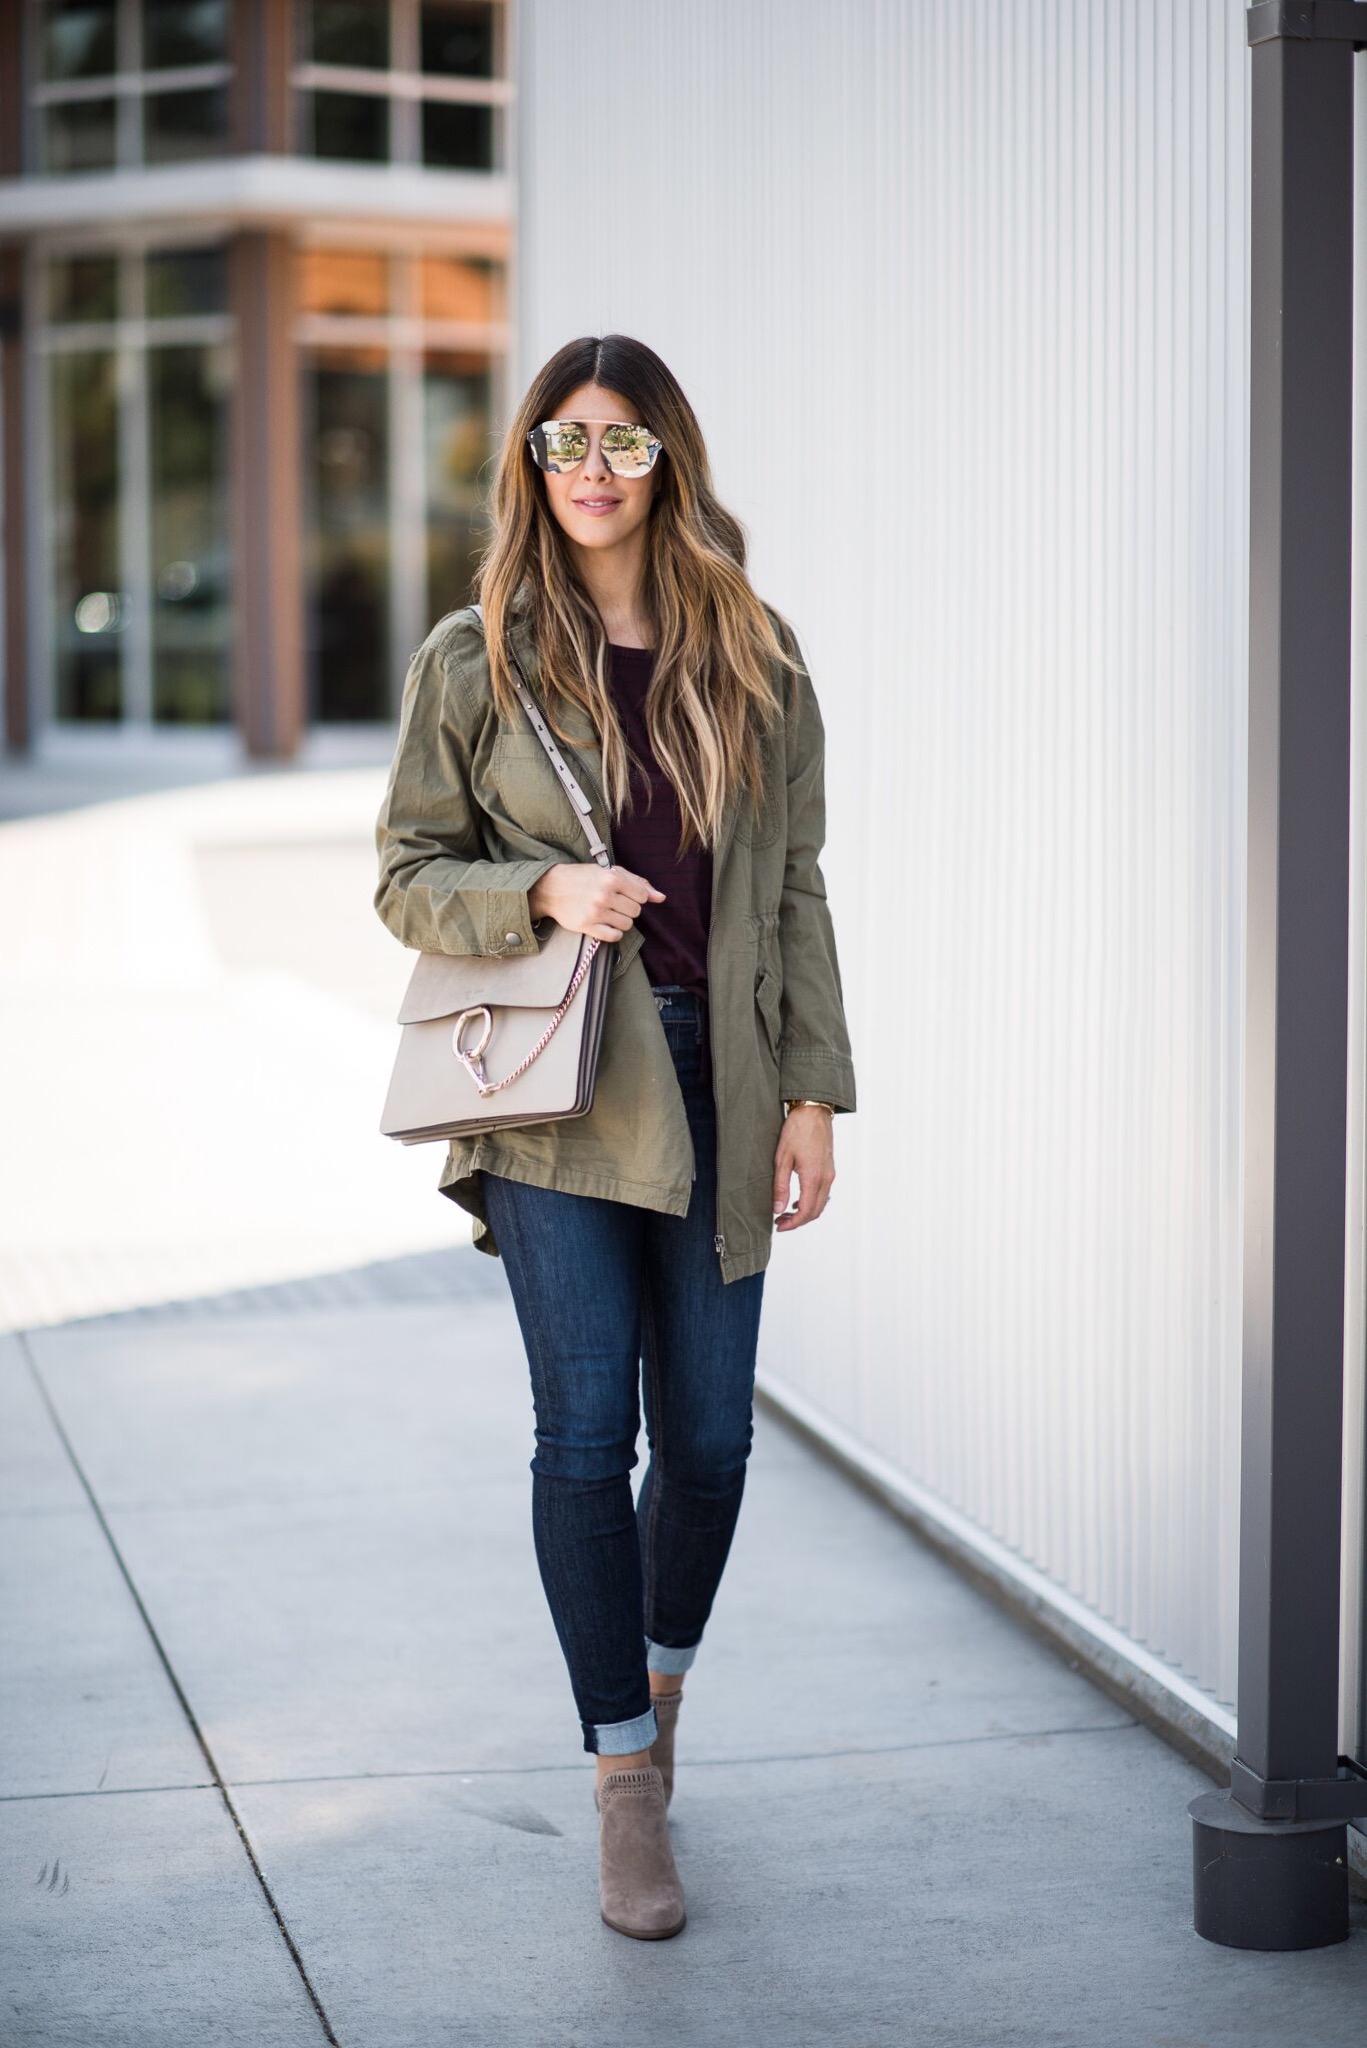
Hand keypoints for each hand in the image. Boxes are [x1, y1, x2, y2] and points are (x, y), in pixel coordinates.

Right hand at [528, 861, 664, 943]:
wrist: (551, 888)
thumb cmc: (583, 878)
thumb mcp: (609, 872)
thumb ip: (637, 883)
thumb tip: (661, 898)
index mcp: (611, 879)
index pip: (642, 896)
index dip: (636, 897)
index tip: (624, 894)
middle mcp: (604, 895)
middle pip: (636, 912)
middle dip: (628, 909)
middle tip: (614, 903)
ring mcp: (595, 912)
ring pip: (627, 925)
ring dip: (621, 921)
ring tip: (609, 913)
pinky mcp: (586, 926)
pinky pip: (614, 936)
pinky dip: (614, 932)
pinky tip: (605, 924)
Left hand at [772, 1106, 835, 1230]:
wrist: (813, 1112)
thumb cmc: (797, 1130)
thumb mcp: (782, 1159)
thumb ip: (780, 1186)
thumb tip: (777, 1208)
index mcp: (813, 1177)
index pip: (806, 1211)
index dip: (793, 1223)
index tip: (780, 1226)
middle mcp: (826, 1178)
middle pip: (815, 1211)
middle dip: (798, 1221)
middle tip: (780, 1222)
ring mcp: (830, 1174)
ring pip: (821, 1203)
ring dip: (805, 1212)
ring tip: (786, 1212)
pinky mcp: (829, 1169)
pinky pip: (823, 1193)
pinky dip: (812, 1202)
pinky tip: (798, 1200)